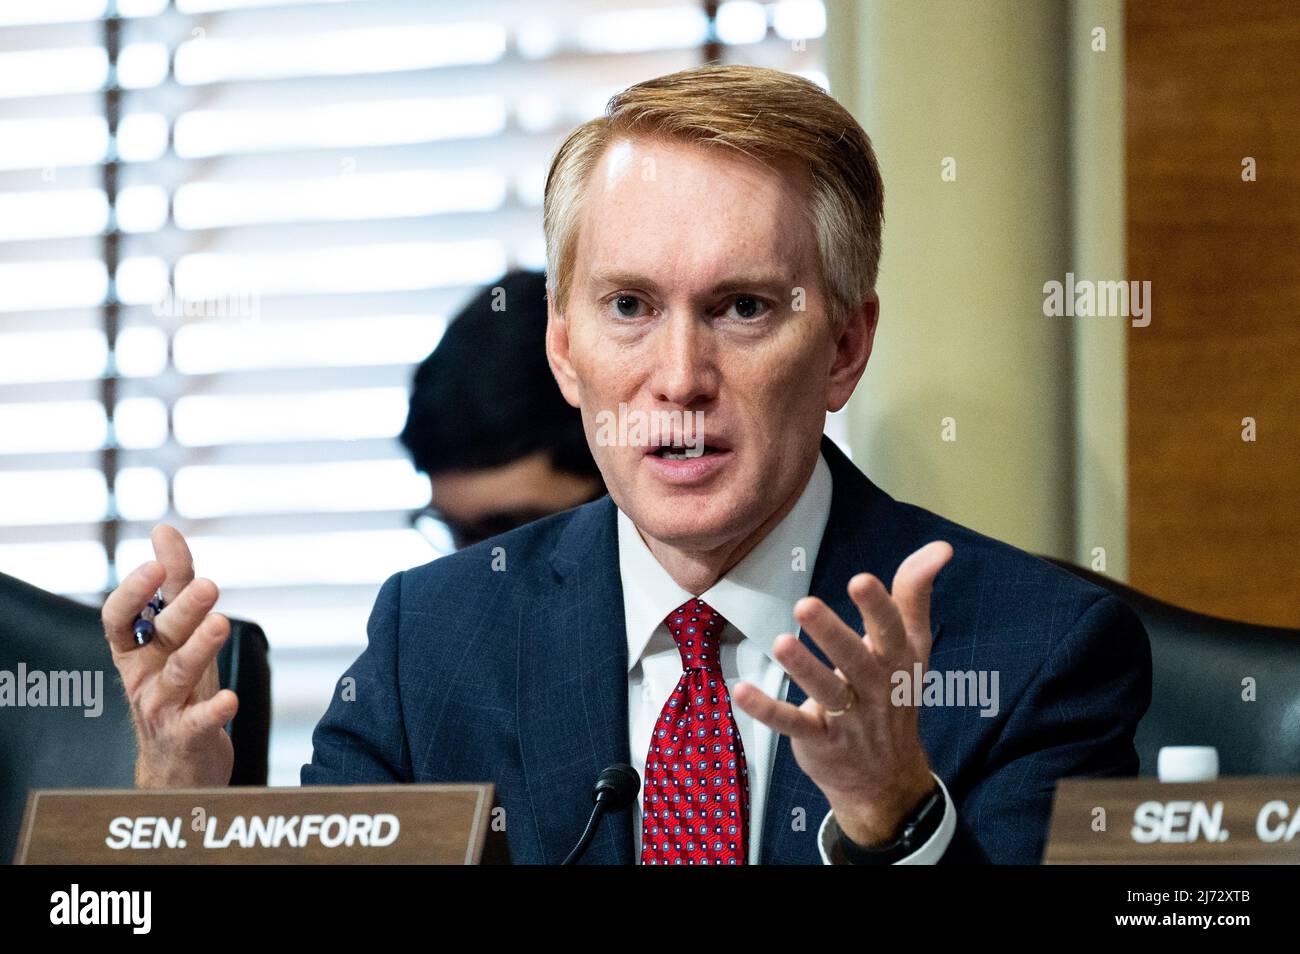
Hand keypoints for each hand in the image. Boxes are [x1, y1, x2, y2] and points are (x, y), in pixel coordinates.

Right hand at [101, 525, 236, 787]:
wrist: (178, 764)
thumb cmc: (178, 689)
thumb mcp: (174, 636)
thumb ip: (172, 585)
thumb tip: (164, 530)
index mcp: (134, 651)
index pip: (119, 619)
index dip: (133, 593)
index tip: (155, 565)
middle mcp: (142, 676)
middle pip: (158, 638)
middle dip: (181, 610)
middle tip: (209, 585)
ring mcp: (161, 708)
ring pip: (177, 674)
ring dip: (199, 648)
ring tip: (221, 623)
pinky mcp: (187, 735)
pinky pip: (198, 722)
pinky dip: (214, 710)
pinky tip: (230, 699)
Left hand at [732, 541, 952, 846]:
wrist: (887, 779)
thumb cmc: (894, 694)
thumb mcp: (912, 647)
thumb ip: (915, 595)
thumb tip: (941, 546)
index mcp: (898, 661)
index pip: (891, 631)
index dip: (878, 607)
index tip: (861, 579)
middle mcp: (875, 689)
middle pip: (856, 660)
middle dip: (832, 634)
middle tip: (804, 605)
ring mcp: (848, 718)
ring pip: (827, 691)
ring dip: (804, 668)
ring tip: (781, 642)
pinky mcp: (820, 741)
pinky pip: (793, 724)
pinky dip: (768, 710)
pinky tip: (741, 691)